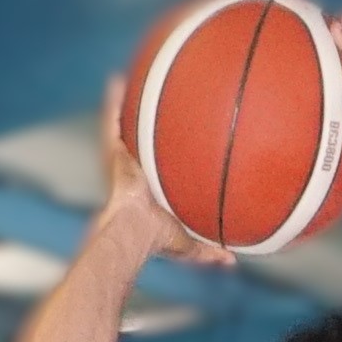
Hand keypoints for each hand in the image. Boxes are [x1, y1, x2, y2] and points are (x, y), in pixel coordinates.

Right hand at [91, 88, 227, 268]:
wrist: (133, 229)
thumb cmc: (156, 239)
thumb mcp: (189, 245)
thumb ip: (209, 251)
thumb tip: (231, 260)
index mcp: (151, 189)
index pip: (158, 167)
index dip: (163, 157)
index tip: (175, 143)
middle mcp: (136, 171)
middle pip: (141, 142)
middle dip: (144, 127)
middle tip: (157, 105)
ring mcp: (123, 160)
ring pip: (125, 128)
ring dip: (127, 108)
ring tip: (131, 83)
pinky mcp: (112, 152)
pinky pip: (111, 122)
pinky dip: (112, 101)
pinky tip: (116, 81)